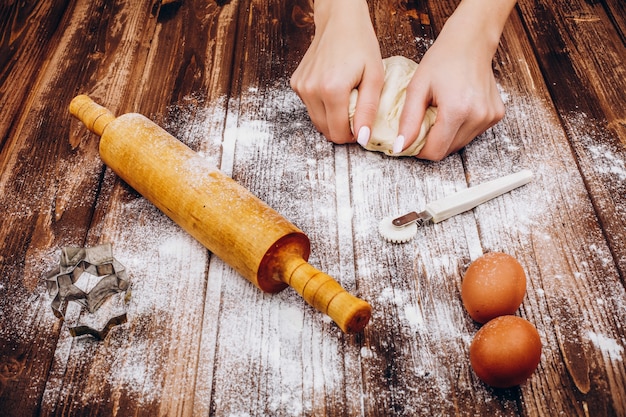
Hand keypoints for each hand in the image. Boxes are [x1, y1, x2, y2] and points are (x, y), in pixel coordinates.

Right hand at [290, 0, 383, 143]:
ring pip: (316, 121)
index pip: (338, 133)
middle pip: (325, 131)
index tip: (361, 127)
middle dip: (341, 129)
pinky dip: (322, 106)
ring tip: (346, 100)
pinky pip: (310, 107)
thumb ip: (368, 110)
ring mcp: (301, 87)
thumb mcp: (375, 77)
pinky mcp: (296, 84)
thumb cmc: (360, 45)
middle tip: (355, 114)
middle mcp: (311, 90)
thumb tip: (362, 138)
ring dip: (331, 118)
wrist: (339, 21)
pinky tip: (333, 91)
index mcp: (332, 90)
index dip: (351, 136)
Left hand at [397, 0, 515, 160]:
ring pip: (460, 144)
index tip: (411, 141)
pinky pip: (472, 134)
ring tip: (439, 114)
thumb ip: (408, 121)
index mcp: (457, 110)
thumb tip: (401, 147)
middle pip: (448, 150)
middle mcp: (477, 116)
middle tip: (423, 125)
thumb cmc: (442, 60)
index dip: (420, 151)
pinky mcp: (496, 115)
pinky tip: (455, 110)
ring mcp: (490, 117)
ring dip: (446, 136)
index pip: (436, 151)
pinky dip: (459, 129)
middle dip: (432, 143)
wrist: (471, 41)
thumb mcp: (417, 88)